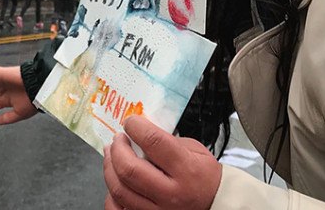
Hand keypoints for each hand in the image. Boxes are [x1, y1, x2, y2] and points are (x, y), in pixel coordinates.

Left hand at [103, 116, 221, 209]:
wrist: (215, 203)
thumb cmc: (203, 175)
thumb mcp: (195, 150)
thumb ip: (167, 140)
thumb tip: (138, 132)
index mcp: (187, 170)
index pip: (153, 142)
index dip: (136, 127)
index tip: (131, 122)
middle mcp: (172, 194)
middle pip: (130, 169)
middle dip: (117, 149)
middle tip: (118, 139)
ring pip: (120, 190)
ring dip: (109, 167)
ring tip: (111, 155)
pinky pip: (118, 209)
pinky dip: (111, 194)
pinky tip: (116, 180)